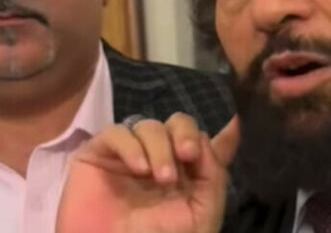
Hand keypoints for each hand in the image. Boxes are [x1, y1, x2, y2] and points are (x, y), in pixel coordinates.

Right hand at [56, 114, 239, 232]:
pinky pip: (115, 133)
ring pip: (148, 126)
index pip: (201, 139)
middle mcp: (158, 158)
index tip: (228, 125)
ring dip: (160, 147)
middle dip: (185, 134)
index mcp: (185, 171)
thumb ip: (214, 168)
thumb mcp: (202, 209)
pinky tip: (139, 168)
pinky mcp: (96, 156)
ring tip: (163, 178)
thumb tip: (233, 125)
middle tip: (188, 155)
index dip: (213, 133)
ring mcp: (128, 156)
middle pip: (177, 123)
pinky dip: (131, 145)